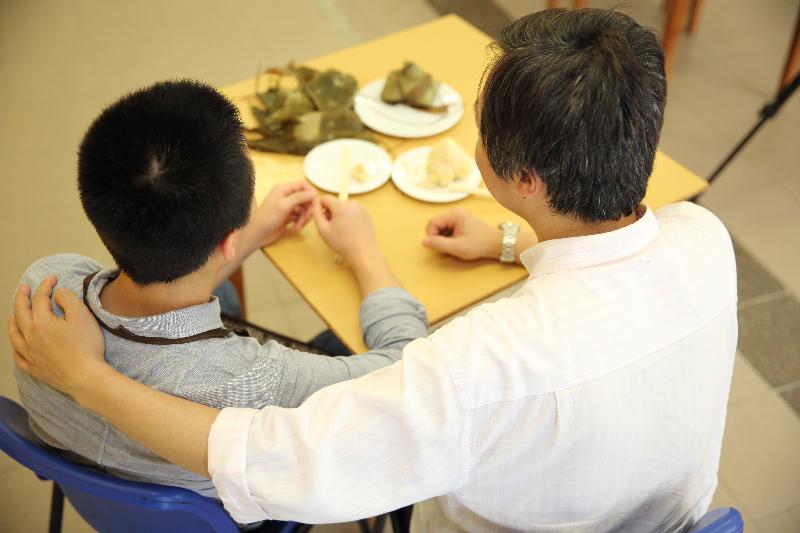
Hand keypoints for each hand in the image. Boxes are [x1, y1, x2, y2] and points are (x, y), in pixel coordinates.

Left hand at [8, 276, 106, 397]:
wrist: (85, 377)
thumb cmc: (85, 346)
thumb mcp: (82, 316)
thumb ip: (68, 300)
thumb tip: (57, 294)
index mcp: (41, 322)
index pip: (40, 299)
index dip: (46, 285)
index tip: (53, 278)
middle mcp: (30, 336)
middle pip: (21, 313)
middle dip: (22, 298)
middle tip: (23, 288)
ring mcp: (29, 353)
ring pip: (14, 334)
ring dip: (13, 320)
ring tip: (13, 313)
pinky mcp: (33, 368)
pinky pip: (18, 356)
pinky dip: (15, 346)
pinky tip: (18, 344)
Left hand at [256, 181, 316, 246]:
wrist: (259, 234)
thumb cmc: (268, 217)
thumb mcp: (284, 205)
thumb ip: (300, 197)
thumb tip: (314, 193)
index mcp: (284, 189)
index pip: (303, 185)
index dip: (311, 193)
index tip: (316, 203)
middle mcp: (287, 196)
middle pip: (306, 198)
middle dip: (308, 209)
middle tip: (306, 219)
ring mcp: (289, 207)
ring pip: (305, 209)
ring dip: (304, 219)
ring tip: (298, 226)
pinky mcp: (290, 217)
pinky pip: (301, 217)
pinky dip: (300, 223)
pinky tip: (294, 228)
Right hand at [311, 196, 379, 264]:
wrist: (363, 253)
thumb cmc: (342, 243)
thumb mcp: (323, 229)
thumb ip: (316, 213)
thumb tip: (314, 201)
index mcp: (341, 206)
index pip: (325, 198)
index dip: (321, 208)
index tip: (324, 220)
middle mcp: (352, 203)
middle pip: (336, 203)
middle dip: (332, 213)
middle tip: (333, 228)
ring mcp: (362, 208)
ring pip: (345, 208)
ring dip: (341, 215)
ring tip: (343, 230)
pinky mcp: (367, 214)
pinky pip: (354, 212)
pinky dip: (350, 218)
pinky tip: (351, 231)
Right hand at [423, 207, 501, 260]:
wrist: (495, 244)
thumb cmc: (479, 244)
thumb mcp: (458, 247)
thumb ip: (439, 244)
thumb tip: (424, 241)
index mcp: (454, 214)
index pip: (431, 223)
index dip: (432, 236)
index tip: (441, 246)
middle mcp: (454, 211)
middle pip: (434, 224)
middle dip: (438, 237)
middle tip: (450, 246)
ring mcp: (456, 215)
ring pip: (439, 227)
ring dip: (442, 238)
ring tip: (455, 244)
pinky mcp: (458, 221)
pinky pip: (445, 228)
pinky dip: (447, 237)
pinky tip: (456, 241)